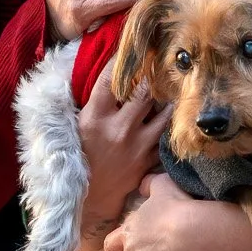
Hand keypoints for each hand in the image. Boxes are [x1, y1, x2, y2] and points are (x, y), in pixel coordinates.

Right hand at [77, 67, 167, 240]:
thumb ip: (90, 103)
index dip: (120, 61)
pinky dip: (170, 127)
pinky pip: (166, 138)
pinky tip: (176, 116)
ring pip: (163, 114)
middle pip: (144, 92)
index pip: (109, 79)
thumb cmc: (78, 158)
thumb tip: (101, 76)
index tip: (129, 50)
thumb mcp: (75, 127)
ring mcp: (137, 146)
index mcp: (95, 117)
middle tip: (161, 63)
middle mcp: (118, 128)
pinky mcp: (148, 160)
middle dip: (153, 76)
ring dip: (169, 100)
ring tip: (176, 88)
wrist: (88, 200)